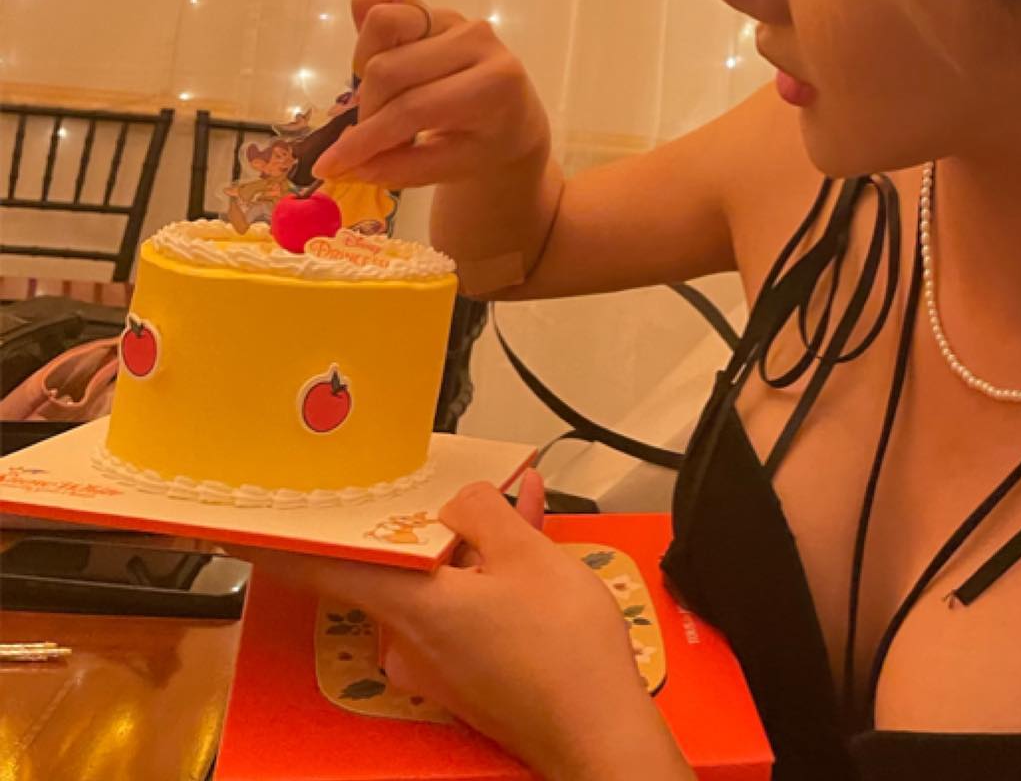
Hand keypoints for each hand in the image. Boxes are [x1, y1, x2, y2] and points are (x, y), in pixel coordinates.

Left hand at [229, 471, 679, 779]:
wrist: (596, 729)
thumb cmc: (561, 648)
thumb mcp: (526, 553)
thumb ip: (482, 511)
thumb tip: (458, 501)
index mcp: (412, 606)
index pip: (322, 567)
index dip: (277, 542)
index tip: (235, 525)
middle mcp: (409, 640)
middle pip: (398, 563)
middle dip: (432, 517)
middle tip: (456, 481)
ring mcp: (436, 663)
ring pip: (440, 580)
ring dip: (474, 541)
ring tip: (520, 502)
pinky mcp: (465, 674)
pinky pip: (464, 606)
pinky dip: (488, 573)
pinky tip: (527, 545)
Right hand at [311, 0, 550, 189]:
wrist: (513, 121)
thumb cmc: (486, 147)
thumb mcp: (450, 169)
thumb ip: (395, 166)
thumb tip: (337, 164)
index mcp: (494, 83)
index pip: (412, 107)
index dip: (366, 139)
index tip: (331, 166)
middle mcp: (476, 39)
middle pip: (388, 67)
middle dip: (367, 112)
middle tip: (371, 140)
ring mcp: (454, 17)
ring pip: (381, 26)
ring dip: (366, 71)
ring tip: (382, 103)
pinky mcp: (433, 8)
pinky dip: (366, 14)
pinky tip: (371, 54)